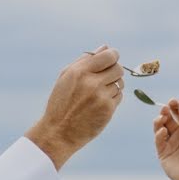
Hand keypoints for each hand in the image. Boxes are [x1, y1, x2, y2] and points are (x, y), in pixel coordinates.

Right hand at [26, 46, 123, 168]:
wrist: (58, 132)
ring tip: (99, 92)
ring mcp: (101, 97)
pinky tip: (100, 103)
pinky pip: (119, 96)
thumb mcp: (66, 77)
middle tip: (106, 77)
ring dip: (114, 85)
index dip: (113, 56)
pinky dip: (113, 98)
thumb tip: (105, 48)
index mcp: (80, 71)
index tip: (112, 59)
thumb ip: (85, 60)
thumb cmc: (61, 102)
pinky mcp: (108, 109)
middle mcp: (92, 82)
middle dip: (115, 71)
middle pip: (118, 68)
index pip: (109, 55)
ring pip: (120, 83)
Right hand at [153, 98, 178, 179]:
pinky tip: (163, 131)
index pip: (178, 115)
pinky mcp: (162, 153)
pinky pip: (158, 141)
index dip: (174, 107)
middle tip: (165, 109)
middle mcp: (178, 137)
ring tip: (161, 118)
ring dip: (159, 122)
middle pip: (168, 121)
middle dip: (165, 113)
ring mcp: (169, 145)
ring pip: (160, 129)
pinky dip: (159, 134)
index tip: (171, 101)